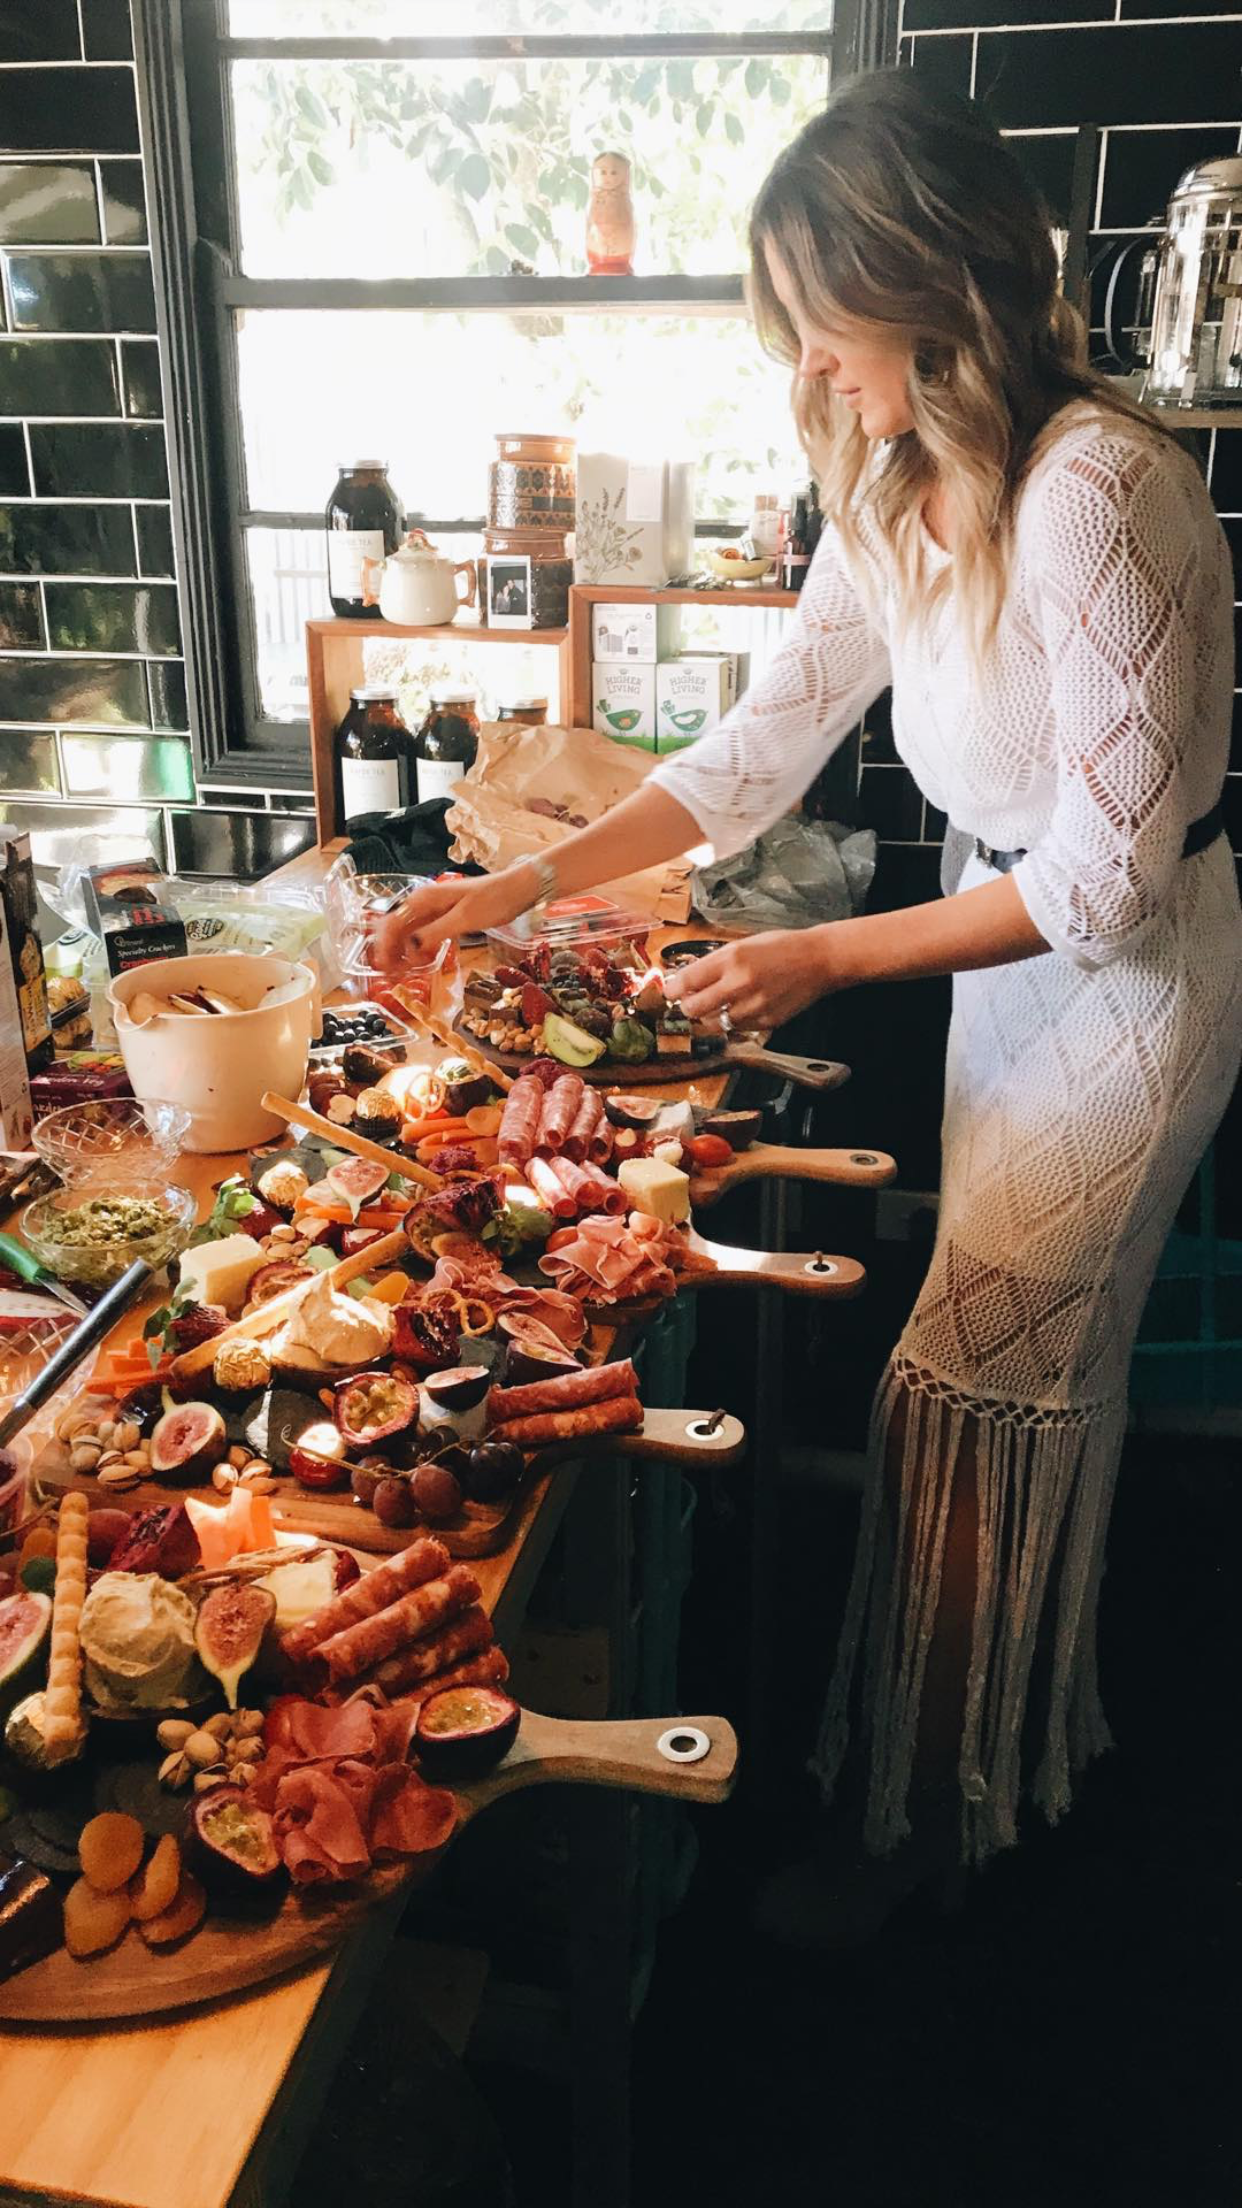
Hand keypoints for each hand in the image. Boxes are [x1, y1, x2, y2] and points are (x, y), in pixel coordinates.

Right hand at [368, 865, 535, 970]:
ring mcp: (432, 909)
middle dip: (391, 952)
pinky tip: (424, 961)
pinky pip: (423, 934)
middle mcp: (422, 902)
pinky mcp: (443, 917)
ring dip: (404, 952)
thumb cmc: (494, 900)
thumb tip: (411, 947)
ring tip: (409, 971)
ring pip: (407, 933)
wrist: (517, 889)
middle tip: (394, 975)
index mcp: (423, 899)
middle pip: (395, 929)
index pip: (391, 924)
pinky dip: (419, 948)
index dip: (384, 947)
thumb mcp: (464, 919)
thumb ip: (436, 932)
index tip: (386, 968)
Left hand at [669, 927, 842, 1029]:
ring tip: (717, 1005)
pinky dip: (732, 1022)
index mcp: (731, 959)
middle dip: (687, 1007)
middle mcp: (739, 984)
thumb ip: (714, 963)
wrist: (818, 960)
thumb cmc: (779, 948)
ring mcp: (753, 1006)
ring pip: (712, 1024)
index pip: (687, 982)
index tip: (671, 991)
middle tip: (690, 1002)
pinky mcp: (765, 1022)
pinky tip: (740, 1008)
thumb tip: (686, 978)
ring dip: (709, 1017)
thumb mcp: (742, 945)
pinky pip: (735, 1029)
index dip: (673, 990)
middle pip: (694, 1009)